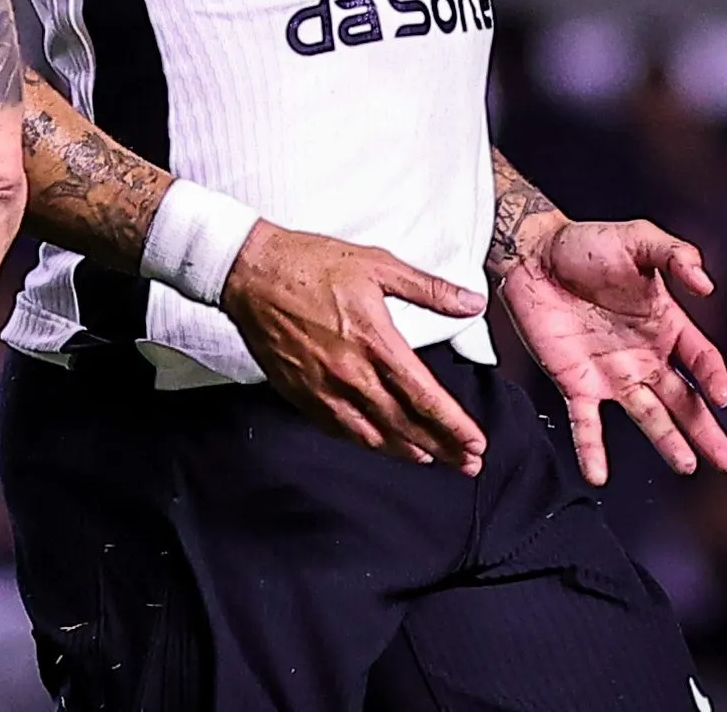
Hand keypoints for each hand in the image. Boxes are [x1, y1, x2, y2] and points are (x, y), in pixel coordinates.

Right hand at [222, 221, 491, 475]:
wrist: (249, 270)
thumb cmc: (310, 262)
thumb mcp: (377, 263)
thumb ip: (428, 288)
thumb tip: (471, 302)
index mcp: (375, 341)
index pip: (424, 397)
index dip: (454, 425)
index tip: (477, 443)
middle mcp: (350, 372)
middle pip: (404, 424)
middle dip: (441, 448)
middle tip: (467, 464)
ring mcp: (322, 387)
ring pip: (371, 434)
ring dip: (404, 450)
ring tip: (428, 458)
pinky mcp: (299, 391)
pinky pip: (337, 427)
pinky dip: (363, 440)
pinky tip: (376, 442)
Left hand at [496, 218, 726, 484]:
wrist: (533, 252)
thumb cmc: (588, 243)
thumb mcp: (639, 239)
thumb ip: (677, 255)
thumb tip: (706, 283)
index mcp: (665, 326)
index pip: (701, 360)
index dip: (714, 378)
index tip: (723, 397)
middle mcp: (643, 357)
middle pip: (683, 400)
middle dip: (706, 429)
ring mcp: (610, 373)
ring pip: (646, 416)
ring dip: (666, 442)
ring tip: (688, 467)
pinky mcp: (573, 382)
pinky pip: (585, 423)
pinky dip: (591, 450)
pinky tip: (598, 476)